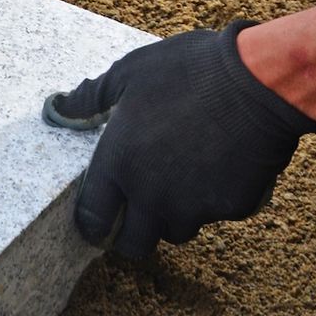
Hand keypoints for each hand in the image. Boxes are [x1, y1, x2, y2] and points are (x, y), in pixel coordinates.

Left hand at [43, 21, 315, 258]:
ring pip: (176, 230)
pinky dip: (213, 199)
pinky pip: (215, 214)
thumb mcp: (129, 74)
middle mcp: (152, 195)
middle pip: (135, 243)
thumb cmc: (187, 71)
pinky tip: (218, 166)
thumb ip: (90, 98)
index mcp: (119, 165)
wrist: (257, 82)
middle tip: (136, 213)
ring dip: (172, 216)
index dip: (92, 224)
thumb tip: (58, 107)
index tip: (96, 221)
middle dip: (132, 233)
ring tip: (177, 181)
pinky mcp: (232, 206)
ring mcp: (195, 206)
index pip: (93, 218)